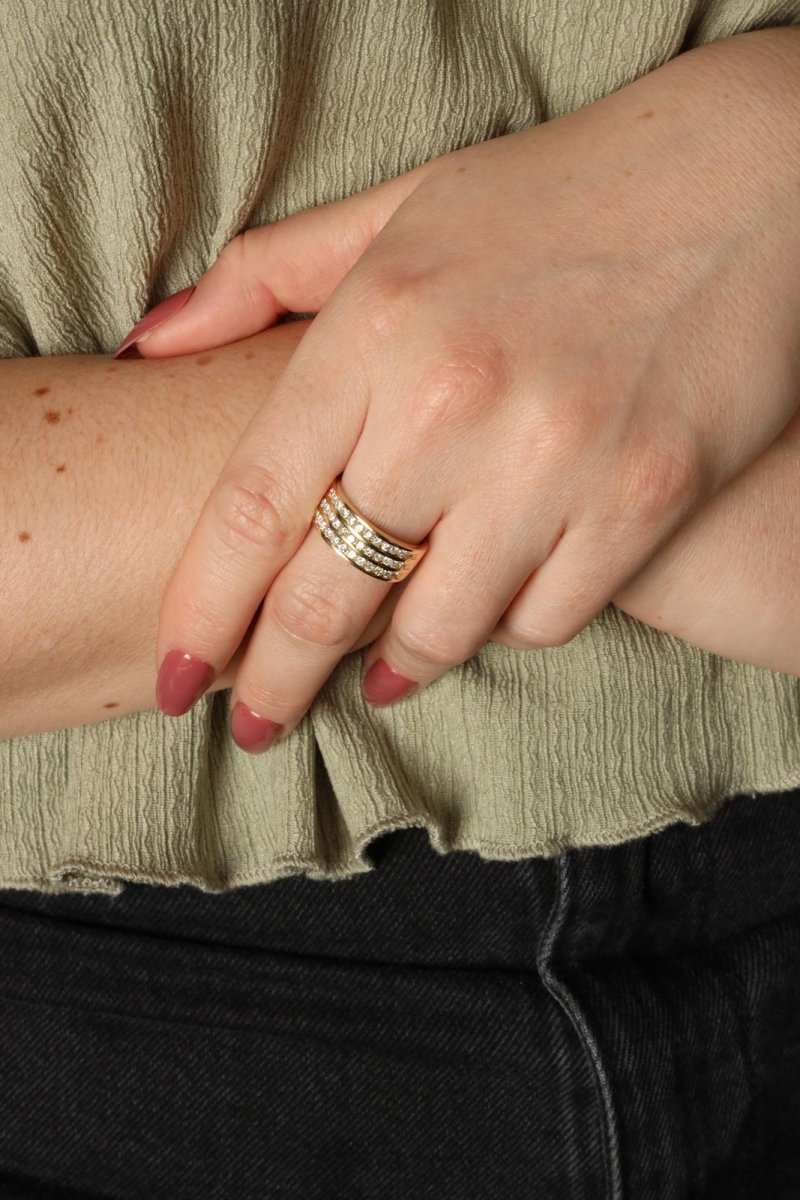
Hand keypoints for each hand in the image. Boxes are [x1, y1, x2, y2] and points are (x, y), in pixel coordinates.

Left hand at [129, 28, 799, 749]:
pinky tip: (493, 610)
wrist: (746, 178)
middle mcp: (452, 399)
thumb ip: (267, 277)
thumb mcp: (399, 213)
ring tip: (383, 673)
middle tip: (260, 724)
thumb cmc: (556, 197)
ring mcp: (555, 456)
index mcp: (375, 324)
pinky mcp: (644, 498)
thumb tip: (150, 344)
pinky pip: (544, 619)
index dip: (203, 610)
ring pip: (439, 628)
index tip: (175, 674)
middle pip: (326, 594)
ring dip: (400, 664)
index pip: (251, 506)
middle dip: (277, 681)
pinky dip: (506, 629)